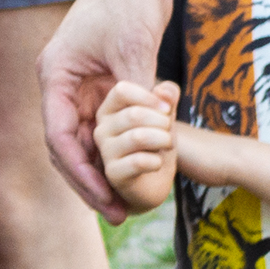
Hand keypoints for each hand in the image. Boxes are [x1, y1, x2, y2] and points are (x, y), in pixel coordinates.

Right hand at [41, 0, 171, 216]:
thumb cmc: (127, 0)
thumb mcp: (133, 48)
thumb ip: (136, 92)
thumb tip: (150, 128)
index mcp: (55, 76)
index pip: (59, 136)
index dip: (80, 171)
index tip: (102, 196)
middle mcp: (63, 85)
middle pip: (69, 146)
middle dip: (90, 181)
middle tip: (115, 212)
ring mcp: (82, 85)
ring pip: (88, 140)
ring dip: (105, 168)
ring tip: (126, 201)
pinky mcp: (103, 84)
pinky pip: (107, 125)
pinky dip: (120, 147)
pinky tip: (139, 169)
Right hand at [96, 79, 181, 213]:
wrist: (156, 178)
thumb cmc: (155, 141)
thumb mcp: (165, 113)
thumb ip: (167, 96)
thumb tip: (164, 91)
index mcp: (108, 109)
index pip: (122, 90)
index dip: (148, 98)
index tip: (167, 109)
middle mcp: (100, 128)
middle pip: (134, 114)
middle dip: (162, 122)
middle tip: (169, 131)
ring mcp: (104, 152)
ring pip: (138, 137)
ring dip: (163, 139)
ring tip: (167, 144)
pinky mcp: (113, 173)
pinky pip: (138, 162)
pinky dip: (156, 161)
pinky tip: (157, 163)